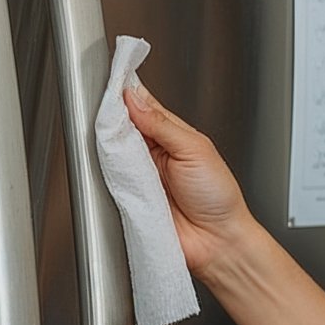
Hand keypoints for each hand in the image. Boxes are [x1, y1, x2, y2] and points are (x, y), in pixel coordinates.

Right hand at [122, 83, 256, 272]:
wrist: (217, 241)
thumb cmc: (218, 197)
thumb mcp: (195, 149)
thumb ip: (163, 124)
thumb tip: (135, 98)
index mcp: (173, 134)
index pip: (143, 106)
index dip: (127, 94)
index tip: (112, 83)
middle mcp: (153, 153)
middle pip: (122, 127)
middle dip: (112, 118)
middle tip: (105, 110)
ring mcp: (139, 175)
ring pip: (112, 152)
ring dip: (108, 144)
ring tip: (109, 136)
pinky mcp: (128, 196)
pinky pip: (109, 179)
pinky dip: (106, 172)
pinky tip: (108, 164)